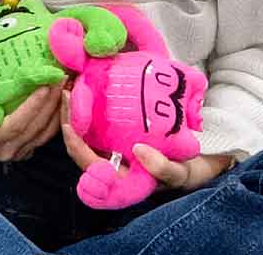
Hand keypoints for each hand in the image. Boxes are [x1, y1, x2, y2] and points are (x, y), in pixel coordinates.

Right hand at [0, 84, 61, 162]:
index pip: (16, 123)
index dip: (32, 105)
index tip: (43, 85)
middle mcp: (4, 151)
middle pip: (34, 128)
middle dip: (50, 103)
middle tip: (60, 79)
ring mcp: (16, 154)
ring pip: (43, 134)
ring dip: (57, 110)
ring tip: (64, 87)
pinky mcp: (24, 152)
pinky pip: (45, 137)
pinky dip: (56, 120)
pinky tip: (60, 102)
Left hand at [59, 92, 232, 191]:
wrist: (194, 159)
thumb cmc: (183, 170)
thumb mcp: (180, 173)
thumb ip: (163, 168)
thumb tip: (139, 151)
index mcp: (118, 179)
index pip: (89, 168)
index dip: (77, 150)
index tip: (70, 128)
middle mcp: (108, 164)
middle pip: (78, 145)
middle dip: (69, 120)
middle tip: (68, 93)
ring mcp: (108, 147)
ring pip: (82, 131)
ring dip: (73, 109)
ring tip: (72, 83)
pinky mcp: (111, 131)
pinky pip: (92, 120)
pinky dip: (86, 104)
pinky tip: (85, 83)